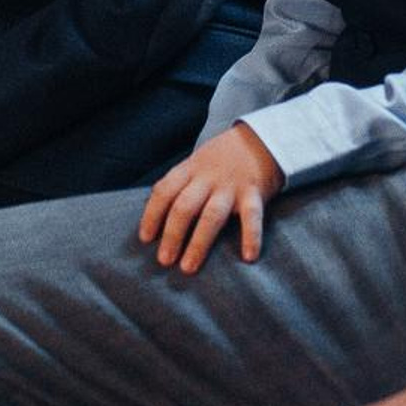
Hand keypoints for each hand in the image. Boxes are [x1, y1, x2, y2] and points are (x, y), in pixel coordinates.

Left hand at [138, 124, 282, 271]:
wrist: (260, 138)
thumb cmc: (221, 158)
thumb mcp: (194, 163)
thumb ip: (178, 183)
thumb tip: (152, 208)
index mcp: (189, 170)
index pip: (164, 191)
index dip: (152, 215)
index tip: (145, 238)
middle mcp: (207, 178)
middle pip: (184, 206)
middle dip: (172, 235)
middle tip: (164, 261)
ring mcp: (231, 186)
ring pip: (211, 215)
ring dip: (199, 243)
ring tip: (188, 266)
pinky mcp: (254, 193)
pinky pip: (252, 217)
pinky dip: (251, 236)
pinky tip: (248, 257)